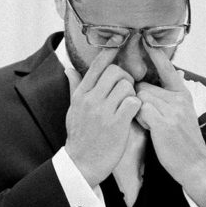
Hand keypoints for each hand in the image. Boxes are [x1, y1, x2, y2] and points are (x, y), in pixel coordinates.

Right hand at [64, 45, 142, 185]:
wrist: (82, 164)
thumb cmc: (80, 137)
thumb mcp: (72, 110)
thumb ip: (74, 88)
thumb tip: (68, 69)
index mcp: (81, 95)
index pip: (97, 66)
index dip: (110, 52)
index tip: (119, 42)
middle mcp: (91, 99)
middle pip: (115, 72)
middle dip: (125, 77)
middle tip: (127, 89)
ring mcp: (103, 111)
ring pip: (126, 86)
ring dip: (132, 92)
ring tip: (129, 103)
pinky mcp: (117, 124)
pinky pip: (133, 102)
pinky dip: (137, 106)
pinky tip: (134, 114)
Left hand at [135, 47, 205, 206]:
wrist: (195, 166)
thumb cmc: (183, 143)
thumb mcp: (183, 115)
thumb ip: (170, 99)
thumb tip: (160, 83)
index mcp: (183, 95)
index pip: (168, 69)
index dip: (157, 54)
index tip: (147, 38)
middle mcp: (179, 98)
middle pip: (144, 86)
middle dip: (138, 98)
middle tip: (146, 115)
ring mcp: (172, 110)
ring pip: (140, 96)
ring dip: (137, 109)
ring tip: (149, 124)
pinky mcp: (164, 123)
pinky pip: (141, 109)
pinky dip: (139, 118)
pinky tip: (148, 128)